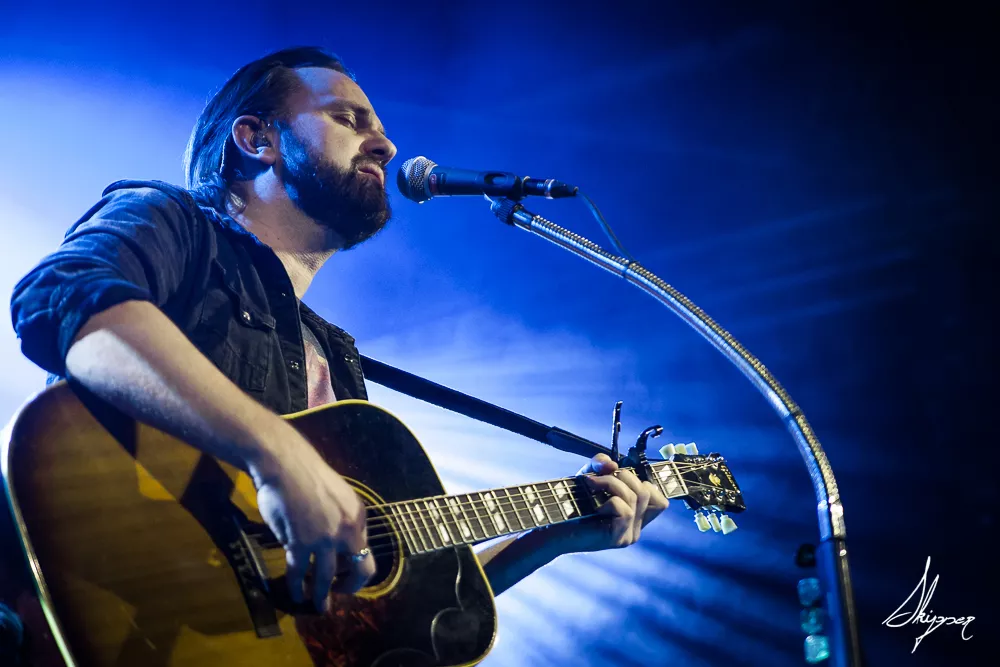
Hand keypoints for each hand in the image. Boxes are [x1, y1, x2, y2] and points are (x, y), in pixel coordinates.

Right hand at [247, 420, 372, 612]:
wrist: (284, 462)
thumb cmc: (306, 475)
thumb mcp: (337, 496)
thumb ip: (342, 519)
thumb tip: (338, 545)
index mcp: (358, 516)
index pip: (366, 551)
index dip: (358, 569)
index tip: (348, 576)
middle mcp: (347, 529)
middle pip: (359, 569)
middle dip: (350, 588)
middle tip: (338, 595)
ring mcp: (324, 537)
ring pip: (326, 577)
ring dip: (321, 595)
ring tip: (318, 606)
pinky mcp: (299, 542)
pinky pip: (299, 572)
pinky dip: (296, 586)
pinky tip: (295, 594)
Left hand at [545, 453, 668, 553]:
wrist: (549, 526)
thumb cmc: (569, 503)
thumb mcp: (589, 477)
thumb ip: (602, 465)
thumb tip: (612, 465)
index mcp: (634, 519)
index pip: (659, 501)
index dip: (643, 482)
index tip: (618, 476)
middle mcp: (635, 529)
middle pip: (646, 492)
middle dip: (622, 476)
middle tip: (596, 478)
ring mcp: (628, 535)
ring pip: (635, 497)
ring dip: (611, 483)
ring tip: (590, 484)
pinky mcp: (617, 538)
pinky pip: (624, 510)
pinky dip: (608, 499)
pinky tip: (593, 505)